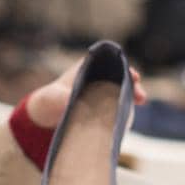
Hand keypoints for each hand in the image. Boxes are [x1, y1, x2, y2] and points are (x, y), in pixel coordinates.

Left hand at [26, 61, 147, 129]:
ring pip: (122, 92)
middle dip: (132, 83)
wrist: (43, 121)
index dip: (123, 68)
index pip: (109, 63)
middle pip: (120, 77)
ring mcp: (102, 94)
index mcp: (87, 68)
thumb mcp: (50, 98)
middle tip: (141, 95)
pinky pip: (117, 108)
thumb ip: (58, 98)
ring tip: (140, 102)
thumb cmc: (47, 103)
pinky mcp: (104, 110)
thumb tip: (66, 100)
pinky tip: (129, 119)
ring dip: (132, 97)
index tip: (133, 76)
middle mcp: (98, 79)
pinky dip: (124, 111)